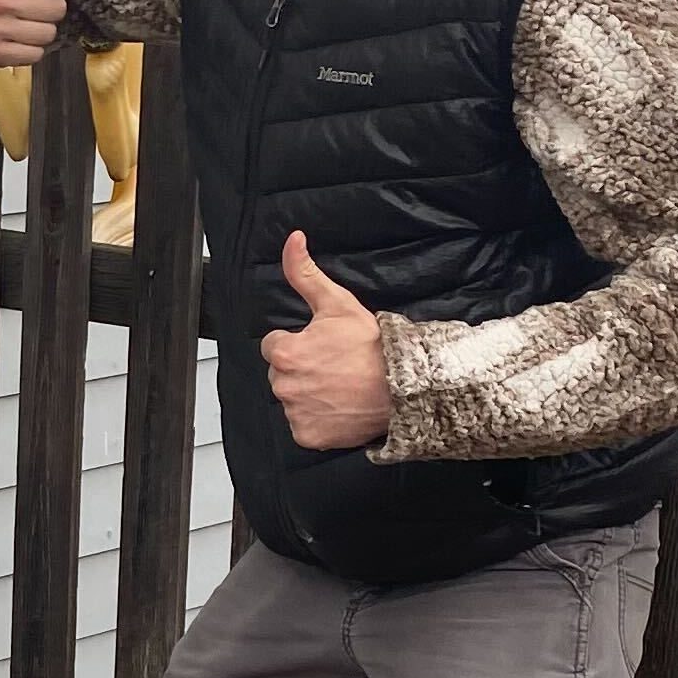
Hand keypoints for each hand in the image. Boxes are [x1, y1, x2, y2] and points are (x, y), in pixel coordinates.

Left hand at [261, 231, 391, 449]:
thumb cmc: (371, 345)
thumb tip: (292, 240)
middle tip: (333, 366)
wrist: (403, 386)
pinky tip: (338, 407)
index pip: (274, 345)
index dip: (297, 343)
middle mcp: (284, 385)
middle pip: (281, 374)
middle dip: (301, 369)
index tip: (320, 346)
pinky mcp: (308, 436)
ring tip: (339, 386)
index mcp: (285, 352)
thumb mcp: (338, 303)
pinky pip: (303, 426)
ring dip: (308, 394)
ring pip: (292, 400)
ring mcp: (296, 413)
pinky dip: (317, 420)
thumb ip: (305, 273)